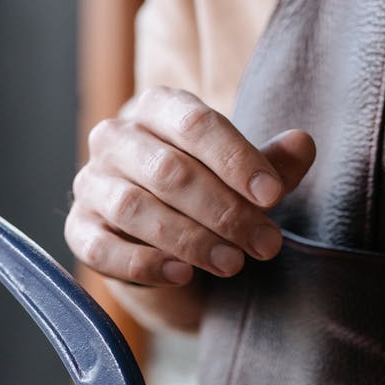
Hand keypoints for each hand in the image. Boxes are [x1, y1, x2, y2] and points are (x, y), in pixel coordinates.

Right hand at [65, 87, 314, 324]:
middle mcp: (115, 139)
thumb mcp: (242, 175)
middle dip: (224, 212)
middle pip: (169, 171)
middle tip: (265, 245)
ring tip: (232, 264)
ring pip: (135, 209)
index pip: (194, 124)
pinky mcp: (80, 230)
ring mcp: (91, 184)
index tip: (273, 197)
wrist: (156, 230)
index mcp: (156, 108)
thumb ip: (272, 164)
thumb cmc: (206, 189)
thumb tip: (304, 145)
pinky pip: (103, 248)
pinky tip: (183, 276)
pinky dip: (144, 264)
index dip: (236, 160)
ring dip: (190, 240)